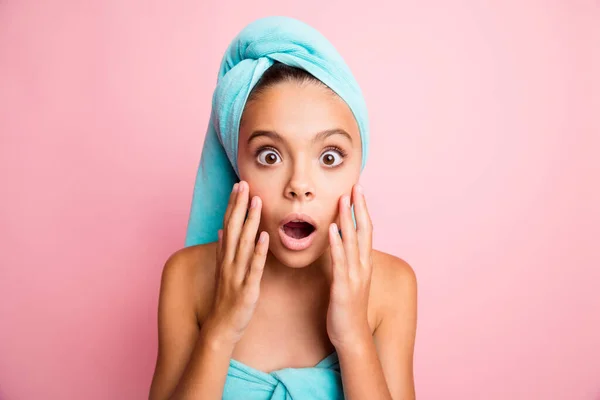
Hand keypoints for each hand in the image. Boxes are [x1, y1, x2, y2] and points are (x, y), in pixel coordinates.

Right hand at [203, 180, 268, 344]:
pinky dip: (258, 251)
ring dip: (250, 221)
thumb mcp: (224, 271)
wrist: (221, 327)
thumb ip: (223, 251)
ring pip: (243, 243)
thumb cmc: (226, 299)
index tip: (238, 185)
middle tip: (244, 183)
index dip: (233, 204)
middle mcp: (228, 262)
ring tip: (257, 201)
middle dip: (239, 205)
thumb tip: (221, 232)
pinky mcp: (247, 288)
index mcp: (225, 256)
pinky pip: (254, 267)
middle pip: (233, 228)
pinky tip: (264, 236)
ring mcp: (237, 274)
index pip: (228, 224)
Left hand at [326, 183, 373, 349]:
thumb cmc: (348, 308)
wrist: (352, 336)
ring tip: (343, 199)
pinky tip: (331, 229)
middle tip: (356, 186)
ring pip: (352, 242)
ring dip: (347, 219)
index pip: (365, 231)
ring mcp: (354, 276)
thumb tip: (338, 244)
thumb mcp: (349, 280)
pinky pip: (339, 261)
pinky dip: (336, 244)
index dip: (362, 210)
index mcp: (363, 264)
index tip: (358, 190)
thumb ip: (345, 261)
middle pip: (363, 231)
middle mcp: (362, 267)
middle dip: (359, 207)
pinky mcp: (343, 287)